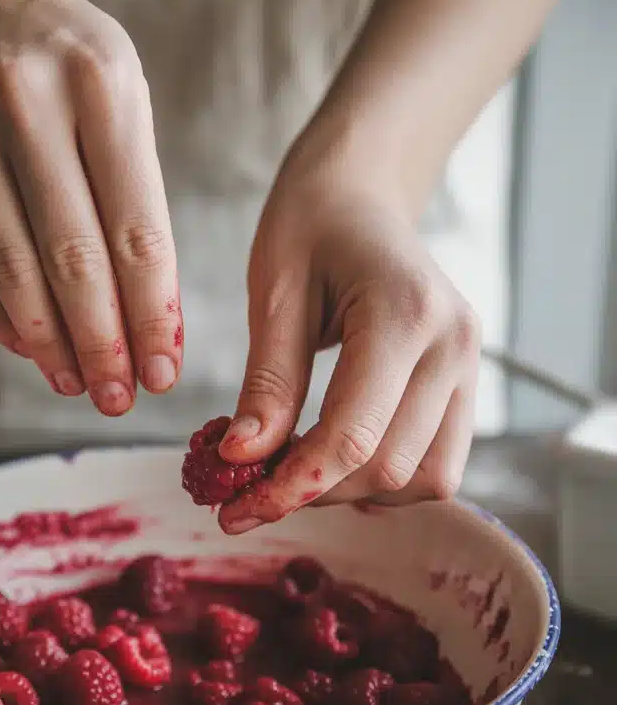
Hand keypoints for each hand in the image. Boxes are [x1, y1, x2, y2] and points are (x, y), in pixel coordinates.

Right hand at [0, 0, 180, 414]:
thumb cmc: (73, 68)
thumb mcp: (126, 103)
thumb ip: (138, 203)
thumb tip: (152, 326)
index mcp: (101, 86)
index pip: (135, 228)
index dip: (151, 314)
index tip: (163, 372)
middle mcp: (25, 102)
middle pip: (70, 256)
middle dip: (101, 342)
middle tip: (118, 398)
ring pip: (9, 265)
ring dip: (47, 341)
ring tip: (77, 384)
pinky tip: (27, 347)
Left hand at [218, 140, 480, 533]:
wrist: (361, 194)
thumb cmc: (310, 227)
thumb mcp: (274, 295)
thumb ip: (267, 383)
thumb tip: (242, 461)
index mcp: (406, 313)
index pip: (352, 435)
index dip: (292, 485)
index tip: (235, 510)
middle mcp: (454, 345)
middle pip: (390, 468)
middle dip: (316, 493)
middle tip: (248, 493)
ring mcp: (470, 364)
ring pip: (425, 479)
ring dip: (354, 493)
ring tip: (293, 473)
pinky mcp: (466, 382)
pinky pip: (436, 462)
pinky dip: (382, 477)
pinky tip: (331, 459)